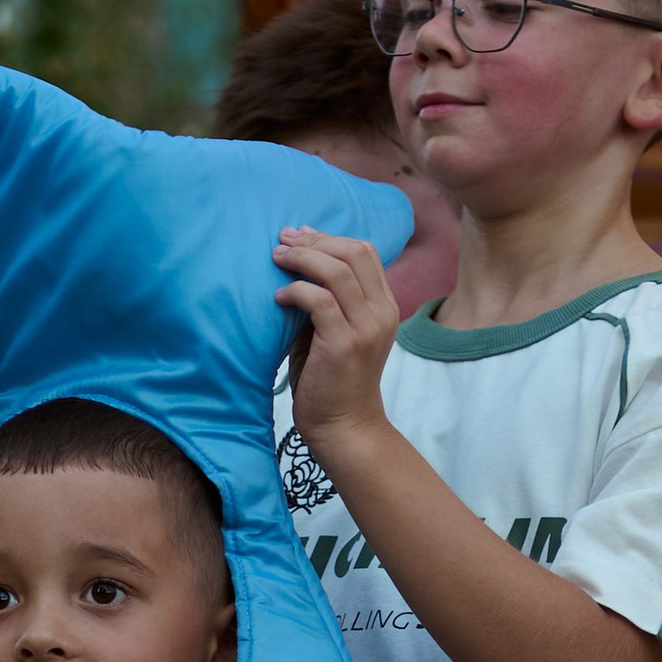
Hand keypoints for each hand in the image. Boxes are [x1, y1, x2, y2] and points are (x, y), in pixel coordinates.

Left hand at [275, 228, 400, 464]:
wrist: (344, 426)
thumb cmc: (332, 380)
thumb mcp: (334, 331)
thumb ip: (325, 299)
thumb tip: (295, 260)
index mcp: (384, 306)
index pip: (365, 251)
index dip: (329, 237)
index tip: (298, 235)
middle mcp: (382, 312)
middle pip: (353, 252)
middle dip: (314, 241)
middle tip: (282, 242)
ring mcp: (366, 327)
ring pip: (337, 271)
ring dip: (302, 259)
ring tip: (276, 260)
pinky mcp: (344, 344)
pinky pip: (318, 300)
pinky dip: (295, 291)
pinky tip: (278, 298)